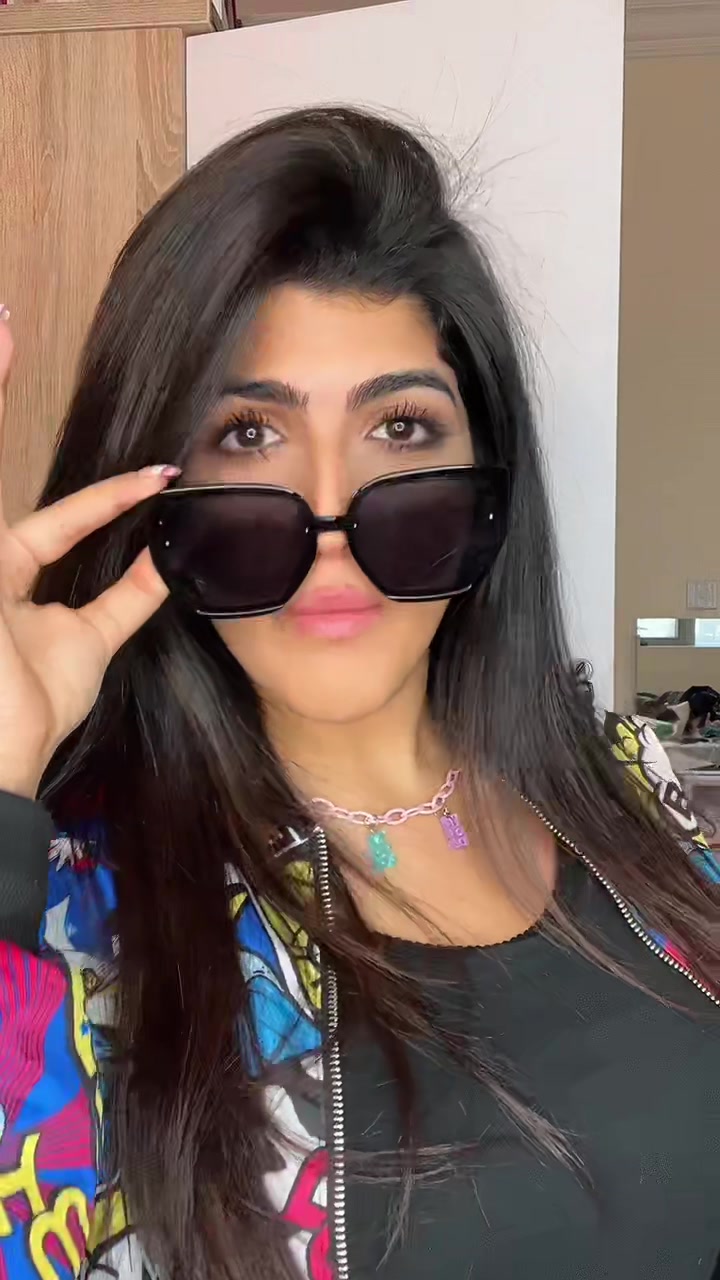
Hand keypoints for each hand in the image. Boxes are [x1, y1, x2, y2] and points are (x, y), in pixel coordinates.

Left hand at [0, 312, 176, 797]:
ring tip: (159, 473)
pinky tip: (179, 547)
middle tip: (65, 376)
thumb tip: (37, 422)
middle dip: (77, 468)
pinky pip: (123, 601)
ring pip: (85, 543)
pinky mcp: (80, 648)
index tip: (7, 333)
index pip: (6, 473)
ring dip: (116, 507)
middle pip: (47, 505)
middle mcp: (3, 571)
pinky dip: (151, 576)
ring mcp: (41, 610)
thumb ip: (12, 533)